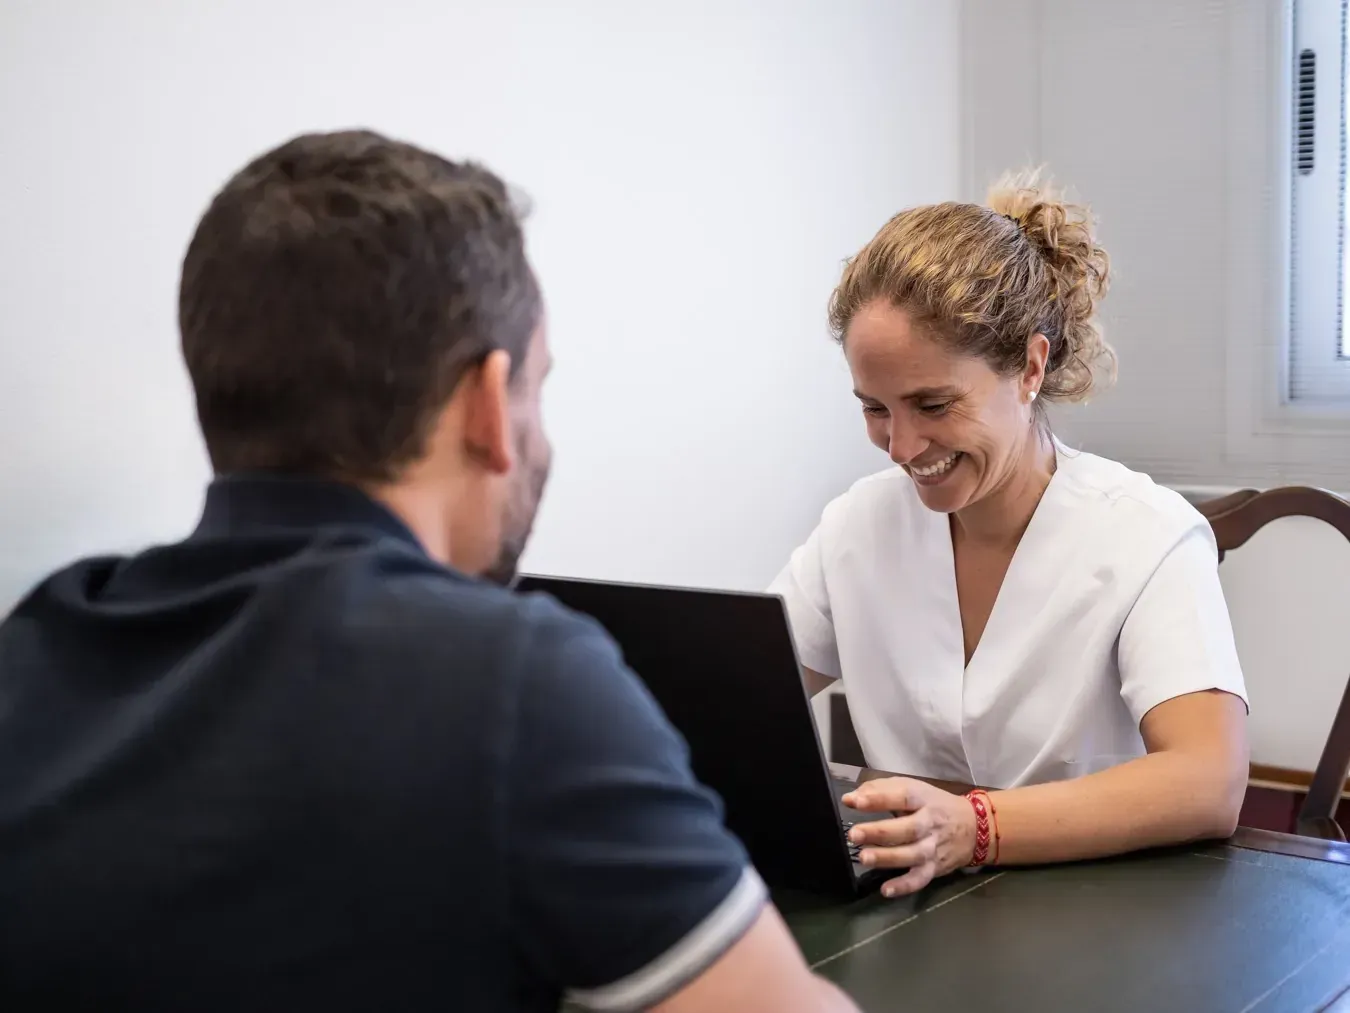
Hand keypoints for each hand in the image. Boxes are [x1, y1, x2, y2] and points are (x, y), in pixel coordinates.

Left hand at [841, 777, 977, 897]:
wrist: (975, 828)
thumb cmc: (934, 805)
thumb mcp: (913, 788)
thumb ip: (881, 789)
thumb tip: (851, 798)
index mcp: (923, 799)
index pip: (902, 796)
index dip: (879, 799)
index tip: (853, 801)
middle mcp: (930, 824)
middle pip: (907, 829)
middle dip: (879, 832)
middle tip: (854, 834)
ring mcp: (933, 848)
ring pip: (912, 855)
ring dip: (888, 858)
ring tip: (864, 858)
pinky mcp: (935, 868)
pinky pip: (920, 879)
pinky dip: (904, 886)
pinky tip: (886, 890)